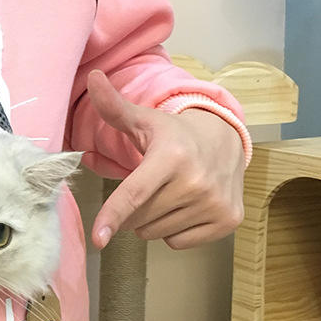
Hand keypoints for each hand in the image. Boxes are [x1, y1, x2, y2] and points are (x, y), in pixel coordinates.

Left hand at [88, 69, 244, 250]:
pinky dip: (173, 231)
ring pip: (156, 232)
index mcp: (171, 156)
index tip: (97, 240)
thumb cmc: (174, 135)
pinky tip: (183, 207)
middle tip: (146, 187)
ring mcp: (215, 203)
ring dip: (151, 220)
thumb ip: (113, 107)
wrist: (225, 140)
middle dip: (131, 210)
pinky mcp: (228, 221)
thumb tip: (93, 78)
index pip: (134, 193)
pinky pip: (178, 243)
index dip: (112, 217)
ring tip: (166, 194)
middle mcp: (196, 182)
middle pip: (139, 218)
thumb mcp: (144, 120)